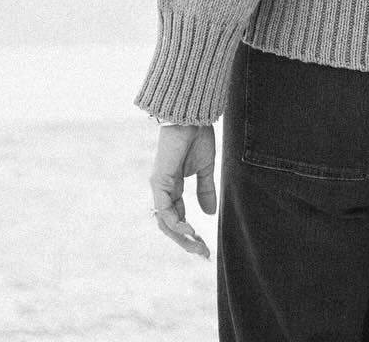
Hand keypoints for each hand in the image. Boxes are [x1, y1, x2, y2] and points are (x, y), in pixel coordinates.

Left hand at [149, 122, 216, 255]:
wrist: (192, 116)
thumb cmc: (197, 136)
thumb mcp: (205, 168)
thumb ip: (205, 190)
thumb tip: (209, 213)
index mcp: (173, 188)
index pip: (178, 218)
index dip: (191, 234)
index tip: (206, 247)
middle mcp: (163, 191)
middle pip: (170, 226)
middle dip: (186, 242)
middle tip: (203, 253)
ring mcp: (159, 187)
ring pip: (165, 223)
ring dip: (181, 238)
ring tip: (198, 246)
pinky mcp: (159, 183)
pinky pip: (165, 211)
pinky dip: (176, 224)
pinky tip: (190, 231)